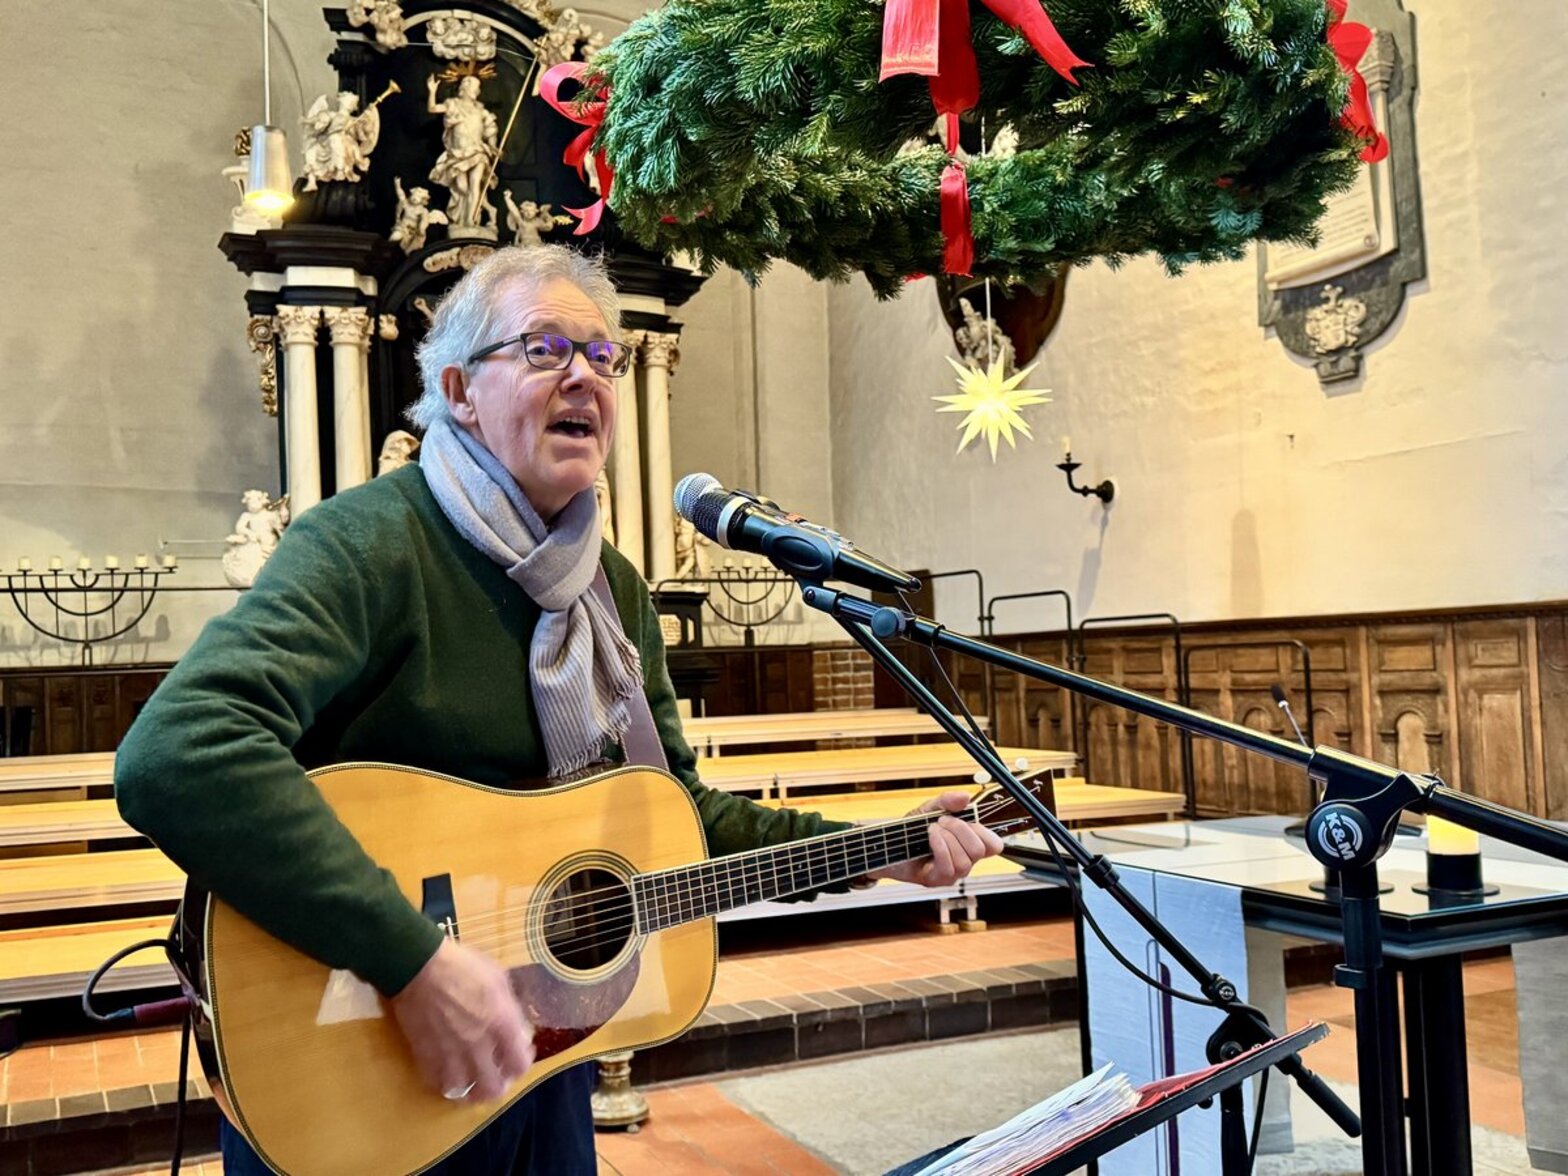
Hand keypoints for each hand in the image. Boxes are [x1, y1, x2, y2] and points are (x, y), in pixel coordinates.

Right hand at [389, 938, 534, 1103]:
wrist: (418, 966)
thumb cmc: (462, 965)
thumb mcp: (498, 979)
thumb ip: (509, 1008)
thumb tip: (515, 1029)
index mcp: (500, 1023)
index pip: (520, 1065)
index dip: (521, 1063)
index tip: (518, 1053)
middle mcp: (477, 1045)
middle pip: (493, 1088)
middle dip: (499, 1084)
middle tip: (497, 1073)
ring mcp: (450, 1054)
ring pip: (465, 1093)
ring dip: (471, 1087)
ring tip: (473, 1078)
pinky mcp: (425, 1056)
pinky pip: (438, 1084)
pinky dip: (446, 1083)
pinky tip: (449, 1072)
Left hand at [869, 791, 1004, 886]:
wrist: (888, 845)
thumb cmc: (911, 830)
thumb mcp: (929, 808)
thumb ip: (947, 801)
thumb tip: (965, 797)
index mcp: (968, 844)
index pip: (994, 846)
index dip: (985, 832)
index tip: (966, 818)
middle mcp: (965, 861)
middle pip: (980, 850)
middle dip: (961, 830)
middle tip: (943, 821)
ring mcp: (952, 873)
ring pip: (965, 861)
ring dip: (947, 838)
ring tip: (932, 829)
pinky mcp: (938, 880)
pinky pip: (949, 867)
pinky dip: (940, 847)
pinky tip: (930, 838)